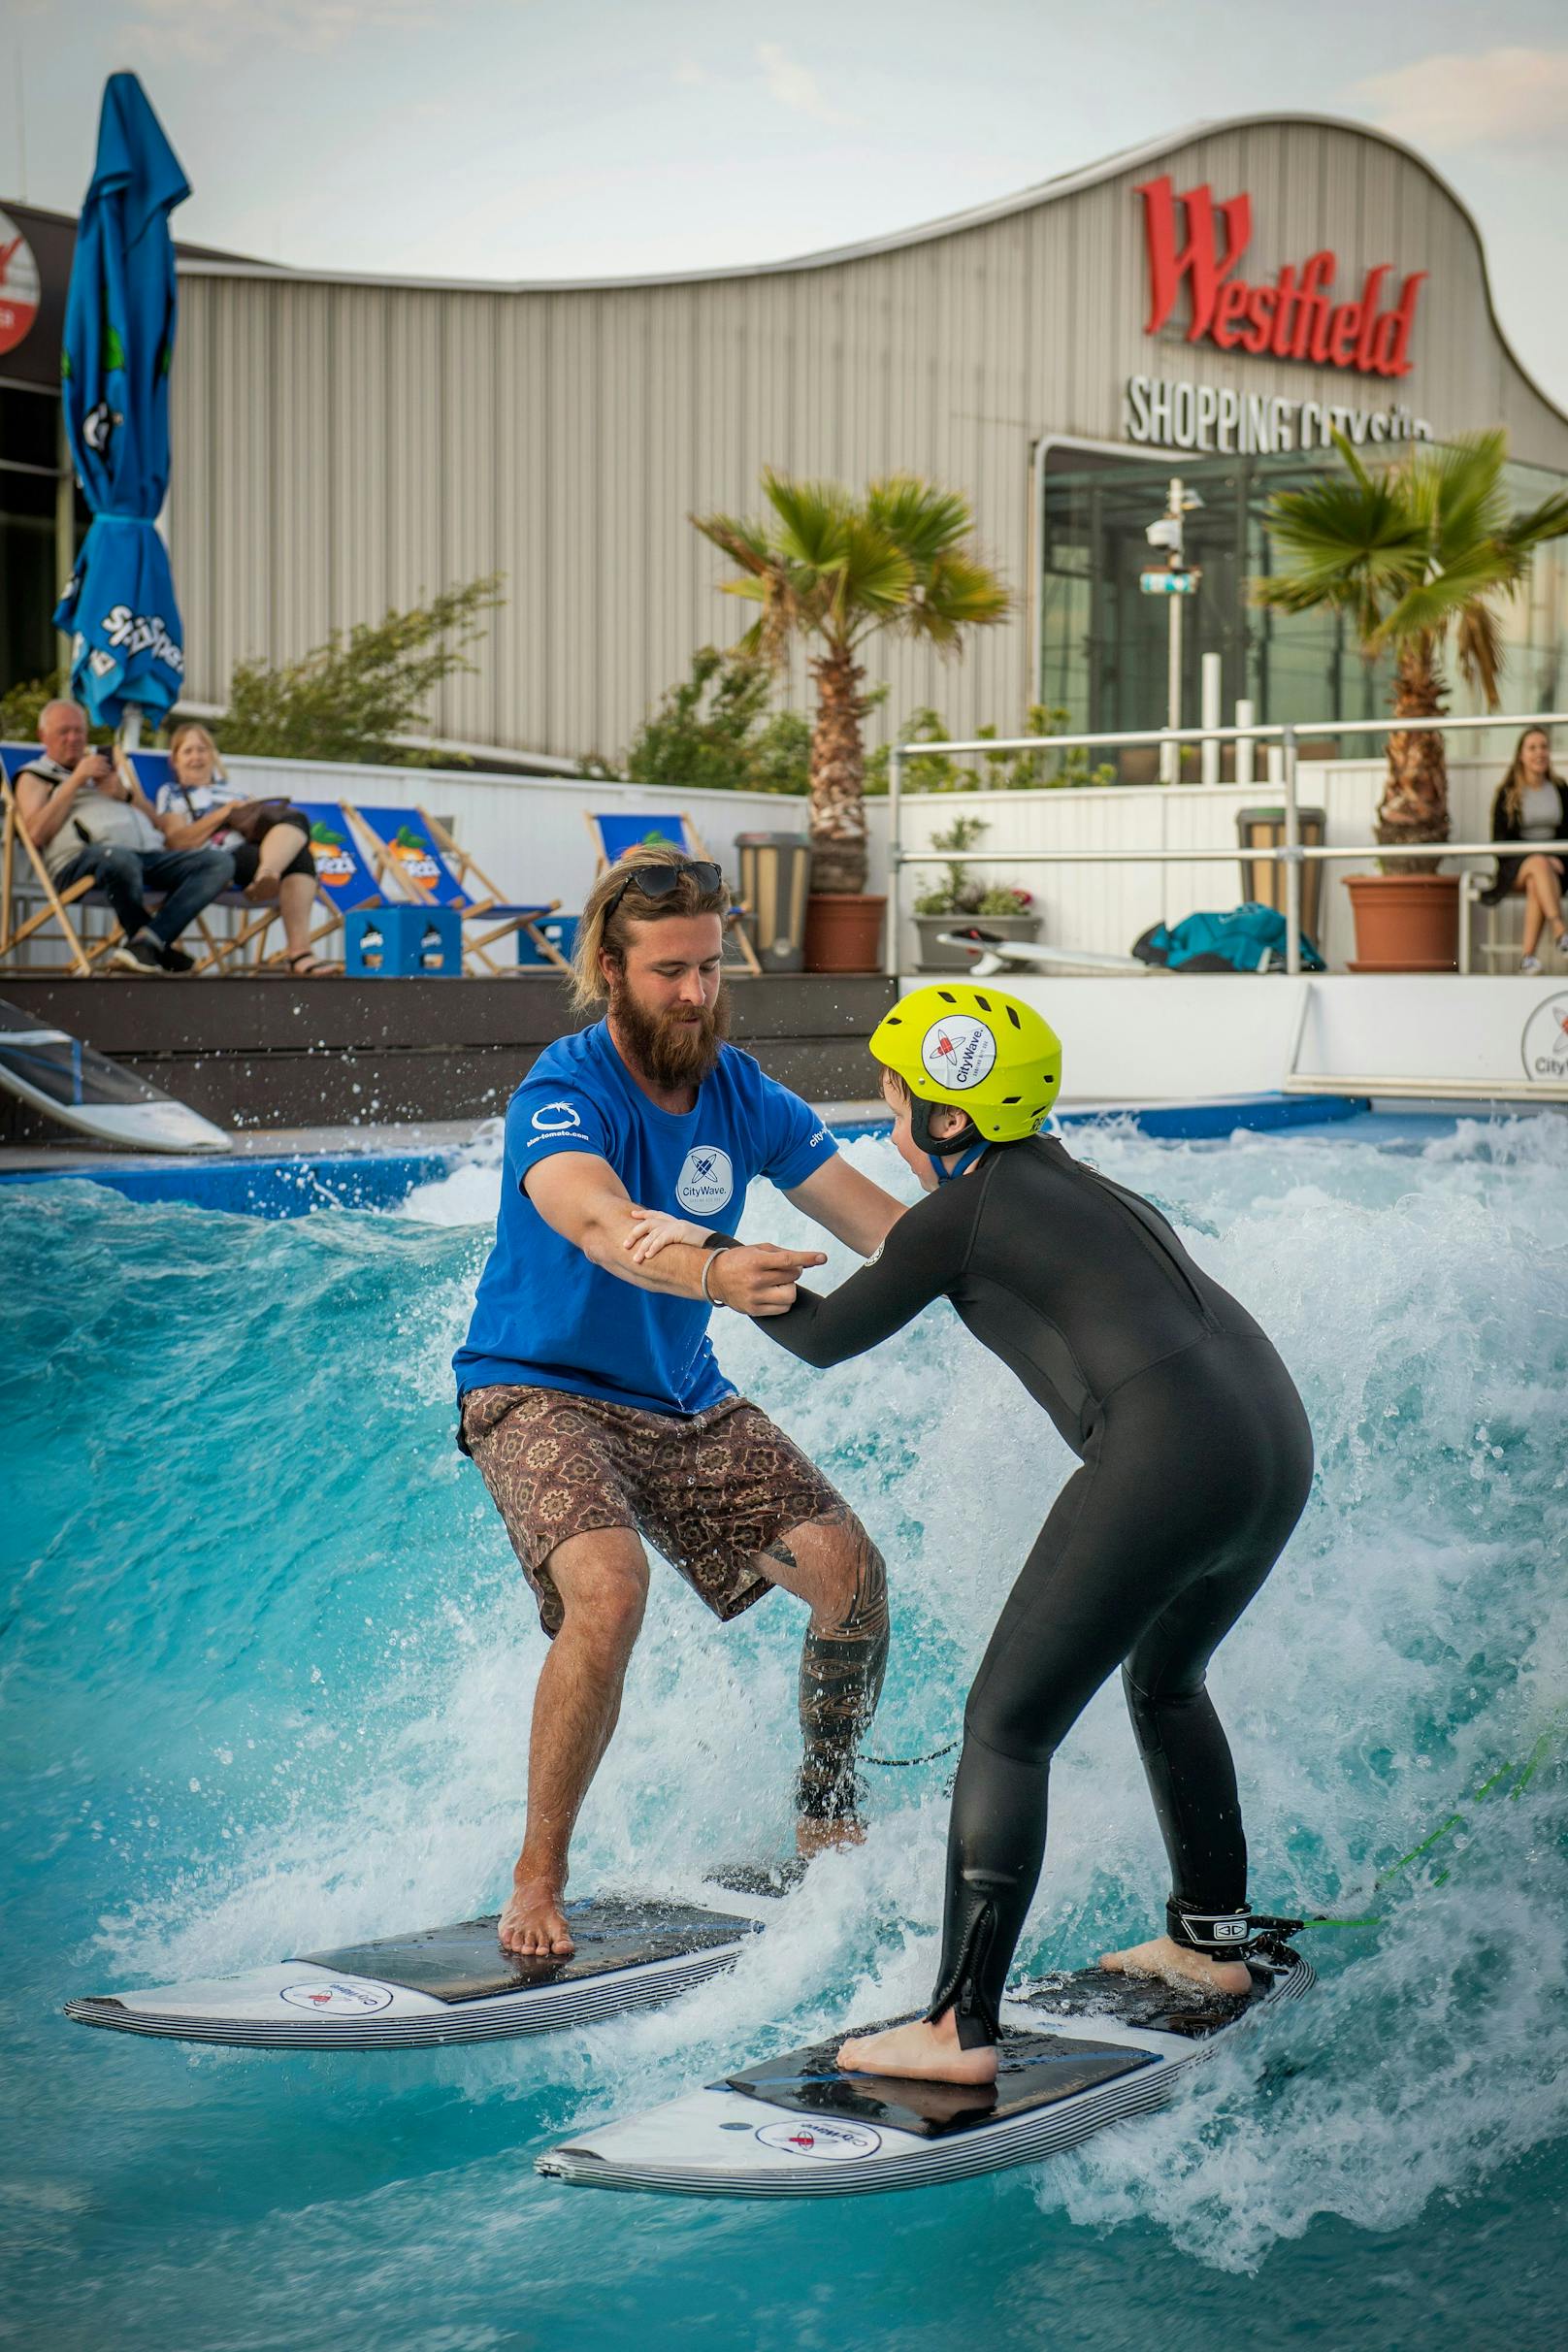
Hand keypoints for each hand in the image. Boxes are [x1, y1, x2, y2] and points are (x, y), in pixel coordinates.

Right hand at [68, 753, 109, 793]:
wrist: (73, 782)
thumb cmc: (81, 776)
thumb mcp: (84, 768)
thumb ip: (90, 764)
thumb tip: (99, 761)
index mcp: (84, 760)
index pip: (94, 756)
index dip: (101, 757)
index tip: (107, 758)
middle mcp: (84, 763)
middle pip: (96, 761)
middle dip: (103, 763)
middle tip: (109, 766)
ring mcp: (84, 767)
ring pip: (97, 766)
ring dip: (103, 768)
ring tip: (108, 771)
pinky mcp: (85, 773)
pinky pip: (95, 772)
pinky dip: (100, 773)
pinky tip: (104, 774)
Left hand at [623, 1208, 711, 1263]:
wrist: (719, 1247)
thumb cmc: (703, 1249)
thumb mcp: (686, 1244)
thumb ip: (675, 1245)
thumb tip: (666, 1255)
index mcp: (676, 1223)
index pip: (656, 1215)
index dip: (644, 1214)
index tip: (633, 1215)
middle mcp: (675, 1222)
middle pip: (649, 1223)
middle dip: (635, 1233)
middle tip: (624, 1245)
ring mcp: (678, 1225)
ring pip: (653, 1233)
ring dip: (643, 1247)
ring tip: (636, 1259)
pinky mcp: (681, 1231)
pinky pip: (662, 1239)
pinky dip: (653, 1248)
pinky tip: (648, 1257)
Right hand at [709, 1243, 825, 1315]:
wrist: (714, 1277)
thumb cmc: (741, 1260)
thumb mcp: (759, 1250)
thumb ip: (783, 1253)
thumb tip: (809, 1261)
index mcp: (756, 1261)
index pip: (788, 1260)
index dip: (807, 1258)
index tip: (823, 1258)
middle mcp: (755, 1280)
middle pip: (793, 1277)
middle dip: (793, 1271)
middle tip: (781, 1270)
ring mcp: (754, 1297)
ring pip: (790, 1295)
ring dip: (789, 1287)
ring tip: (777, 1283)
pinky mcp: (754, 1310)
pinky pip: (783, 1308)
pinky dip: (784, 1300)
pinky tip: (773, 1293)